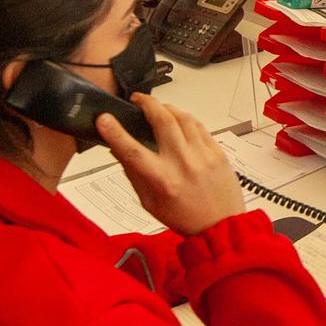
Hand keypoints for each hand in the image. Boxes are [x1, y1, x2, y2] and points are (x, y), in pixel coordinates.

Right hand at [97, 94, 242, 236]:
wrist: (221, 225)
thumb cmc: (186, 217)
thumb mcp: (149, 202)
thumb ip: (133, 174)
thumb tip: (118, 150)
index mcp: (162, 181)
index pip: (132, 150)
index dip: (115, 132)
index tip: (104, 119)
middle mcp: (183, 164)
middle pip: (162, 121)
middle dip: (146, 103)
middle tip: (137, 100)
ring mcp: (203, 155)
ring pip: (183, 117)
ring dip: (167, 107)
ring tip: (157, 107)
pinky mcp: (217, 152)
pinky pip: (199, 125)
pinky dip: (185, 118)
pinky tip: (178, 119)